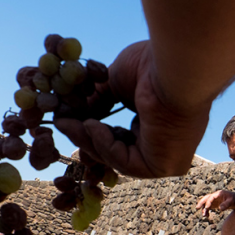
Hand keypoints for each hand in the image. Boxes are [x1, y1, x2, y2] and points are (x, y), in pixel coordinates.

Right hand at [55, 41, 210, 178]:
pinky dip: (103, 145)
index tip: (70, 119)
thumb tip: (73, 110)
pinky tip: (89, 124)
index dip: (96, 131)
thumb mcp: (118, 81)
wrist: (173, 71)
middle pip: (119, 149)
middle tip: (60, 122)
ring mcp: (166, 158)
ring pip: (118, 157)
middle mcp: (166, 144)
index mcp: (162, 124)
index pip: (125, 137)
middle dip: (86, 137)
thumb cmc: (153, 68)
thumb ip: (100, 98)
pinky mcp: (161, 166)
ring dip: (88, 139)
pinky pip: (124, 162)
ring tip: (66, 121)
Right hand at [196, 190, 234, 217]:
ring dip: (204, 209)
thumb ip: (226, 204)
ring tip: (204, 215)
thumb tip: (220, 208)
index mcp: (219, 194)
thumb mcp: (232, 202)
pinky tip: (207, 216)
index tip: (207, 208)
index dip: (208, 202)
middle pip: (206, 198)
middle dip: (201, 203)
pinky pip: (209, 207)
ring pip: (207, 203)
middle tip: (197, 208)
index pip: (211, 197)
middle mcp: (215, 196)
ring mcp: (215, 200)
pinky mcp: (215, 204)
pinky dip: (207, 211)